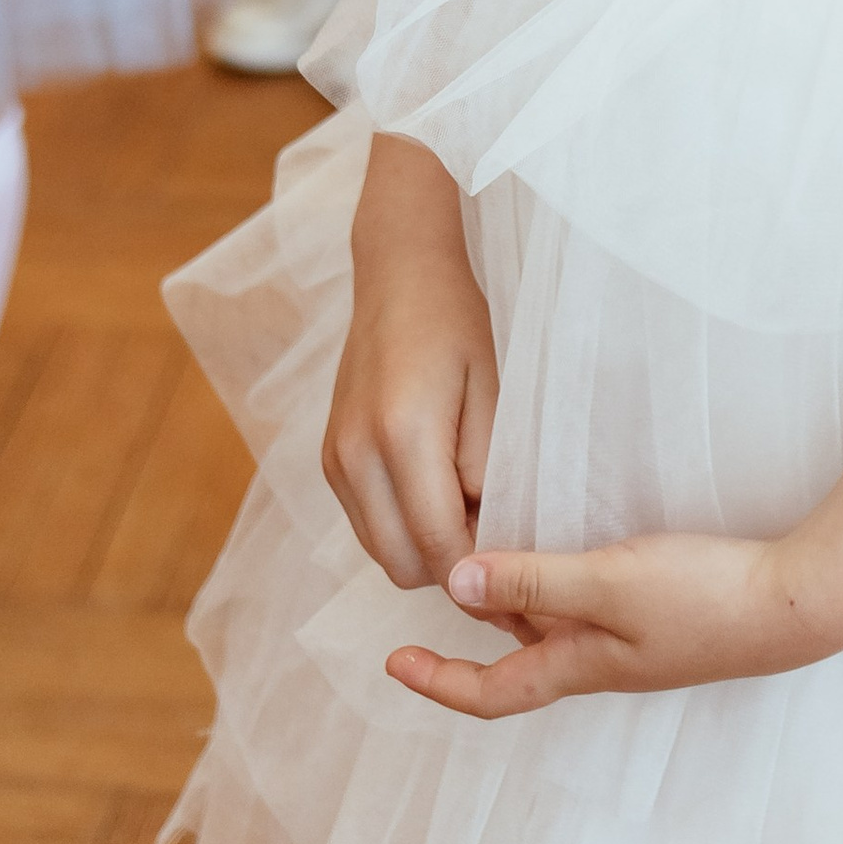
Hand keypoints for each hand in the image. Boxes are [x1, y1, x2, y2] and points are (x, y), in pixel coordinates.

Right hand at [324, 176, 501, 590]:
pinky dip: (399, 527)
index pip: (439, 544)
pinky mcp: (329, 460)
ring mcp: (335, 460)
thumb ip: (488, 472)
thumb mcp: (492, 392)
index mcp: (402, 435)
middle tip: (489, 529)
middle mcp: (356, 456)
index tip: (513, 561)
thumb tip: (487, 537)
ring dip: (423, 549)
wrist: (399, 276)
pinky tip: (432, 489)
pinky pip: (366, 525)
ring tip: (462, 505)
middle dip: (451, 564)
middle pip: (403, 565)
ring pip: (381, 553)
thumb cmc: (455, 325)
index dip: (479, 567)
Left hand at [388, 528, 842, 718]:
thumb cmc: (704, 598)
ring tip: (486, 556)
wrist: (798, 605)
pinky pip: (588, 610)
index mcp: (580, 666)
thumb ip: (535, 579)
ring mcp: (635, 643)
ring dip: (514, 604)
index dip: (439, 680)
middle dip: (473, 632)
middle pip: (519, 659)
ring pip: (554, 631)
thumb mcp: (608, 582)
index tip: (393, 663)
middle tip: (434, 584)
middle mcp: (601, 661)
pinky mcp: (662, 616)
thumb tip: (455, 587)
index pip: (491, 691)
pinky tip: (564, 547)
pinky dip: (557, 587)